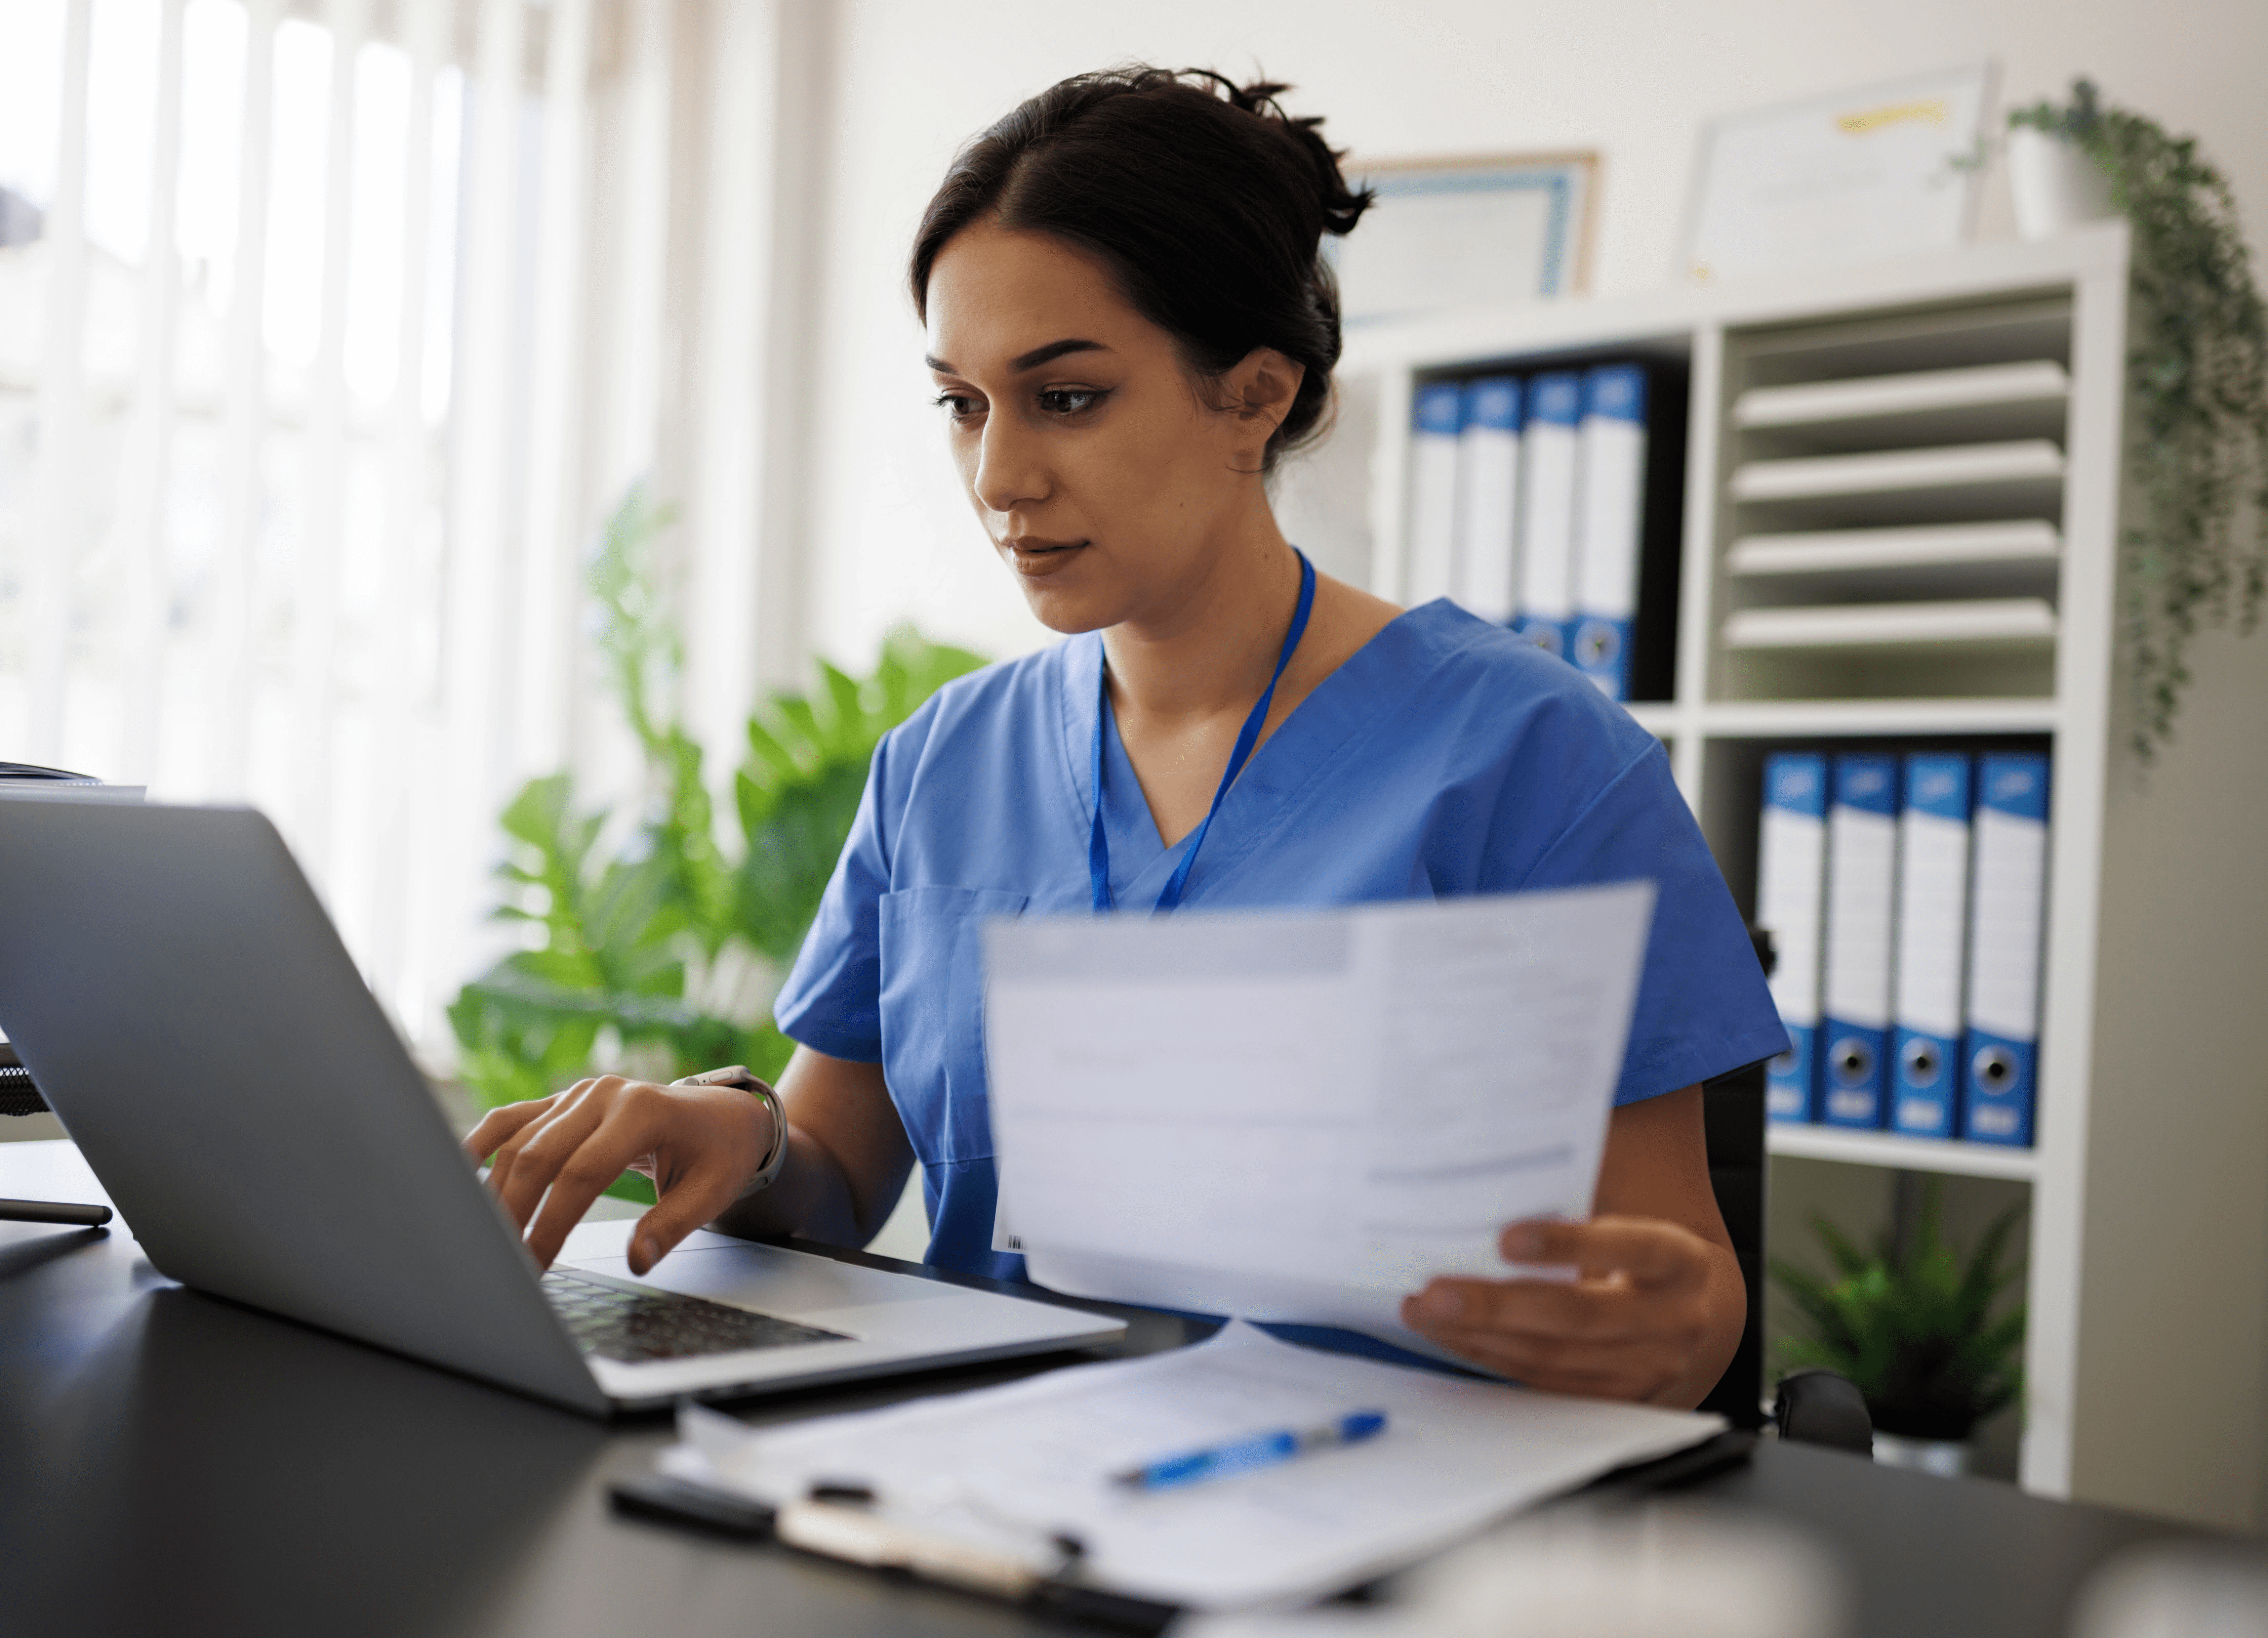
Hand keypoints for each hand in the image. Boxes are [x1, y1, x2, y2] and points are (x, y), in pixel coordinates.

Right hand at [461, 1073, 774, 1276]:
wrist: (725, 1114)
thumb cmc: (720, 1153)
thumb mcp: (712, 1192)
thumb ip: (672, 1226)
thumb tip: (636, 1260)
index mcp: (642, 1111)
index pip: (582, 1174)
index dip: (551, 1223)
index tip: (533, 1266)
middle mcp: (604, 1095)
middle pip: (540, 1156)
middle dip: (513, 1213)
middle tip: (497, 1262)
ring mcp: (581, 1094)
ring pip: (521, 1141)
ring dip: (496, 1190)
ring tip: (481, 1239)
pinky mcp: (566, 1101)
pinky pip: (515, 1118)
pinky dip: (485, 1142)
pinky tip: (458, 1170)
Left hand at [1399, 1216, 1738, 1405]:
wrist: (1688, 1309)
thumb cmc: (1637, 1247)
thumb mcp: (1631, 1214)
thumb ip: (1577, 1201)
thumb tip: (1495, 1178)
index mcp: (1681, 1260)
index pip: (1628, 1247)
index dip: (1568, 1244)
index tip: (1505, 1239)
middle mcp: (1672, 1320)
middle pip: (1579, 1316)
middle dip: (1498, 1306)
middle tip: (1435, 1292)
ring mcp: (1646, 1368)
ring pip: (1552, 1356)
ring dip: (1479, 1336)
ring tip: (1422, 1312)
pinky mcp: (1615, 1398)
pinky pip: (1543, 1381)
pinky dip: (1491, 1356)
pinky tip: (1451, 1335)